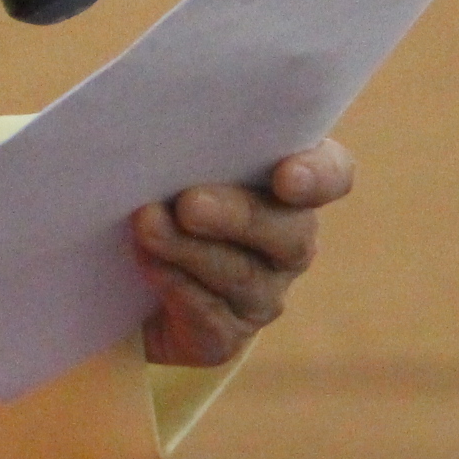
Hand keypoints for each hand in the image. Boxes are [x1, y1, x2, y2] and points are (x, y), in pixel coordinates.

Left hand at [130, 139, 354, 367]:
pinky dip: (174, 286)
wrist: (125, 268)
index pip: (333, 174)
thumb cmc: (159, 184)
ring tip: (147, 225)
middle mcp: (289, 238)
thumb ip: (184, 135)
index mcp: (291, 178)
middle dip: (237, 216)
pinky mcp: (227, 334)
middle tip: (189, 204)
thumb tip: (156, 123)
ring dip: (190, 249)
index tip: (286, 176)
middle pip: (289, 231)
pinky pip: (211, 318)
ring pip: (243, 276)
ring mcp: (265, 292)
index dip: (319, 176)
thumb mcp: (174, 152)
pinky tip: (146, 262)